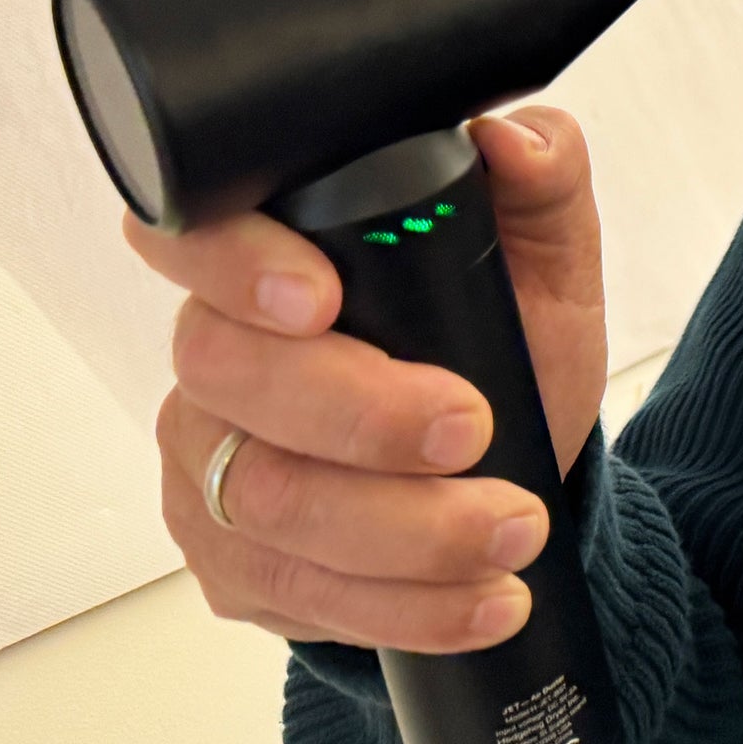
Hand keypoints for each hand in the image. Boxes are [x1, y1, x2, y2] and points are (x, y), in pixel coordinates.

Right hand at [123, 107, 609, 651]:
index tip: (323, 300)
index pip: (195, 231)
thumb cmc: (507, 339)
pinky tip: (482, 596)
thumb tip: (513, 138)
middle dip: (361, 414)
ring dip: (404, 529)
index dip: (237, 265)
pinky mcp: (231, 561)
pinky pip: (291, 592)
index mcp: (275, 250)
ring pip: (263, 500)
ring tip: (512, 527)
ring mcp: (209, 461)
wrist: (511, 463)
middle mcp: (219, 352)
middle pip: (231, 377)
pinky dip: (403, 604)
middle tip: (470, 428)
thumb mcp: (547, 258)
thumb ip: (542, 181)